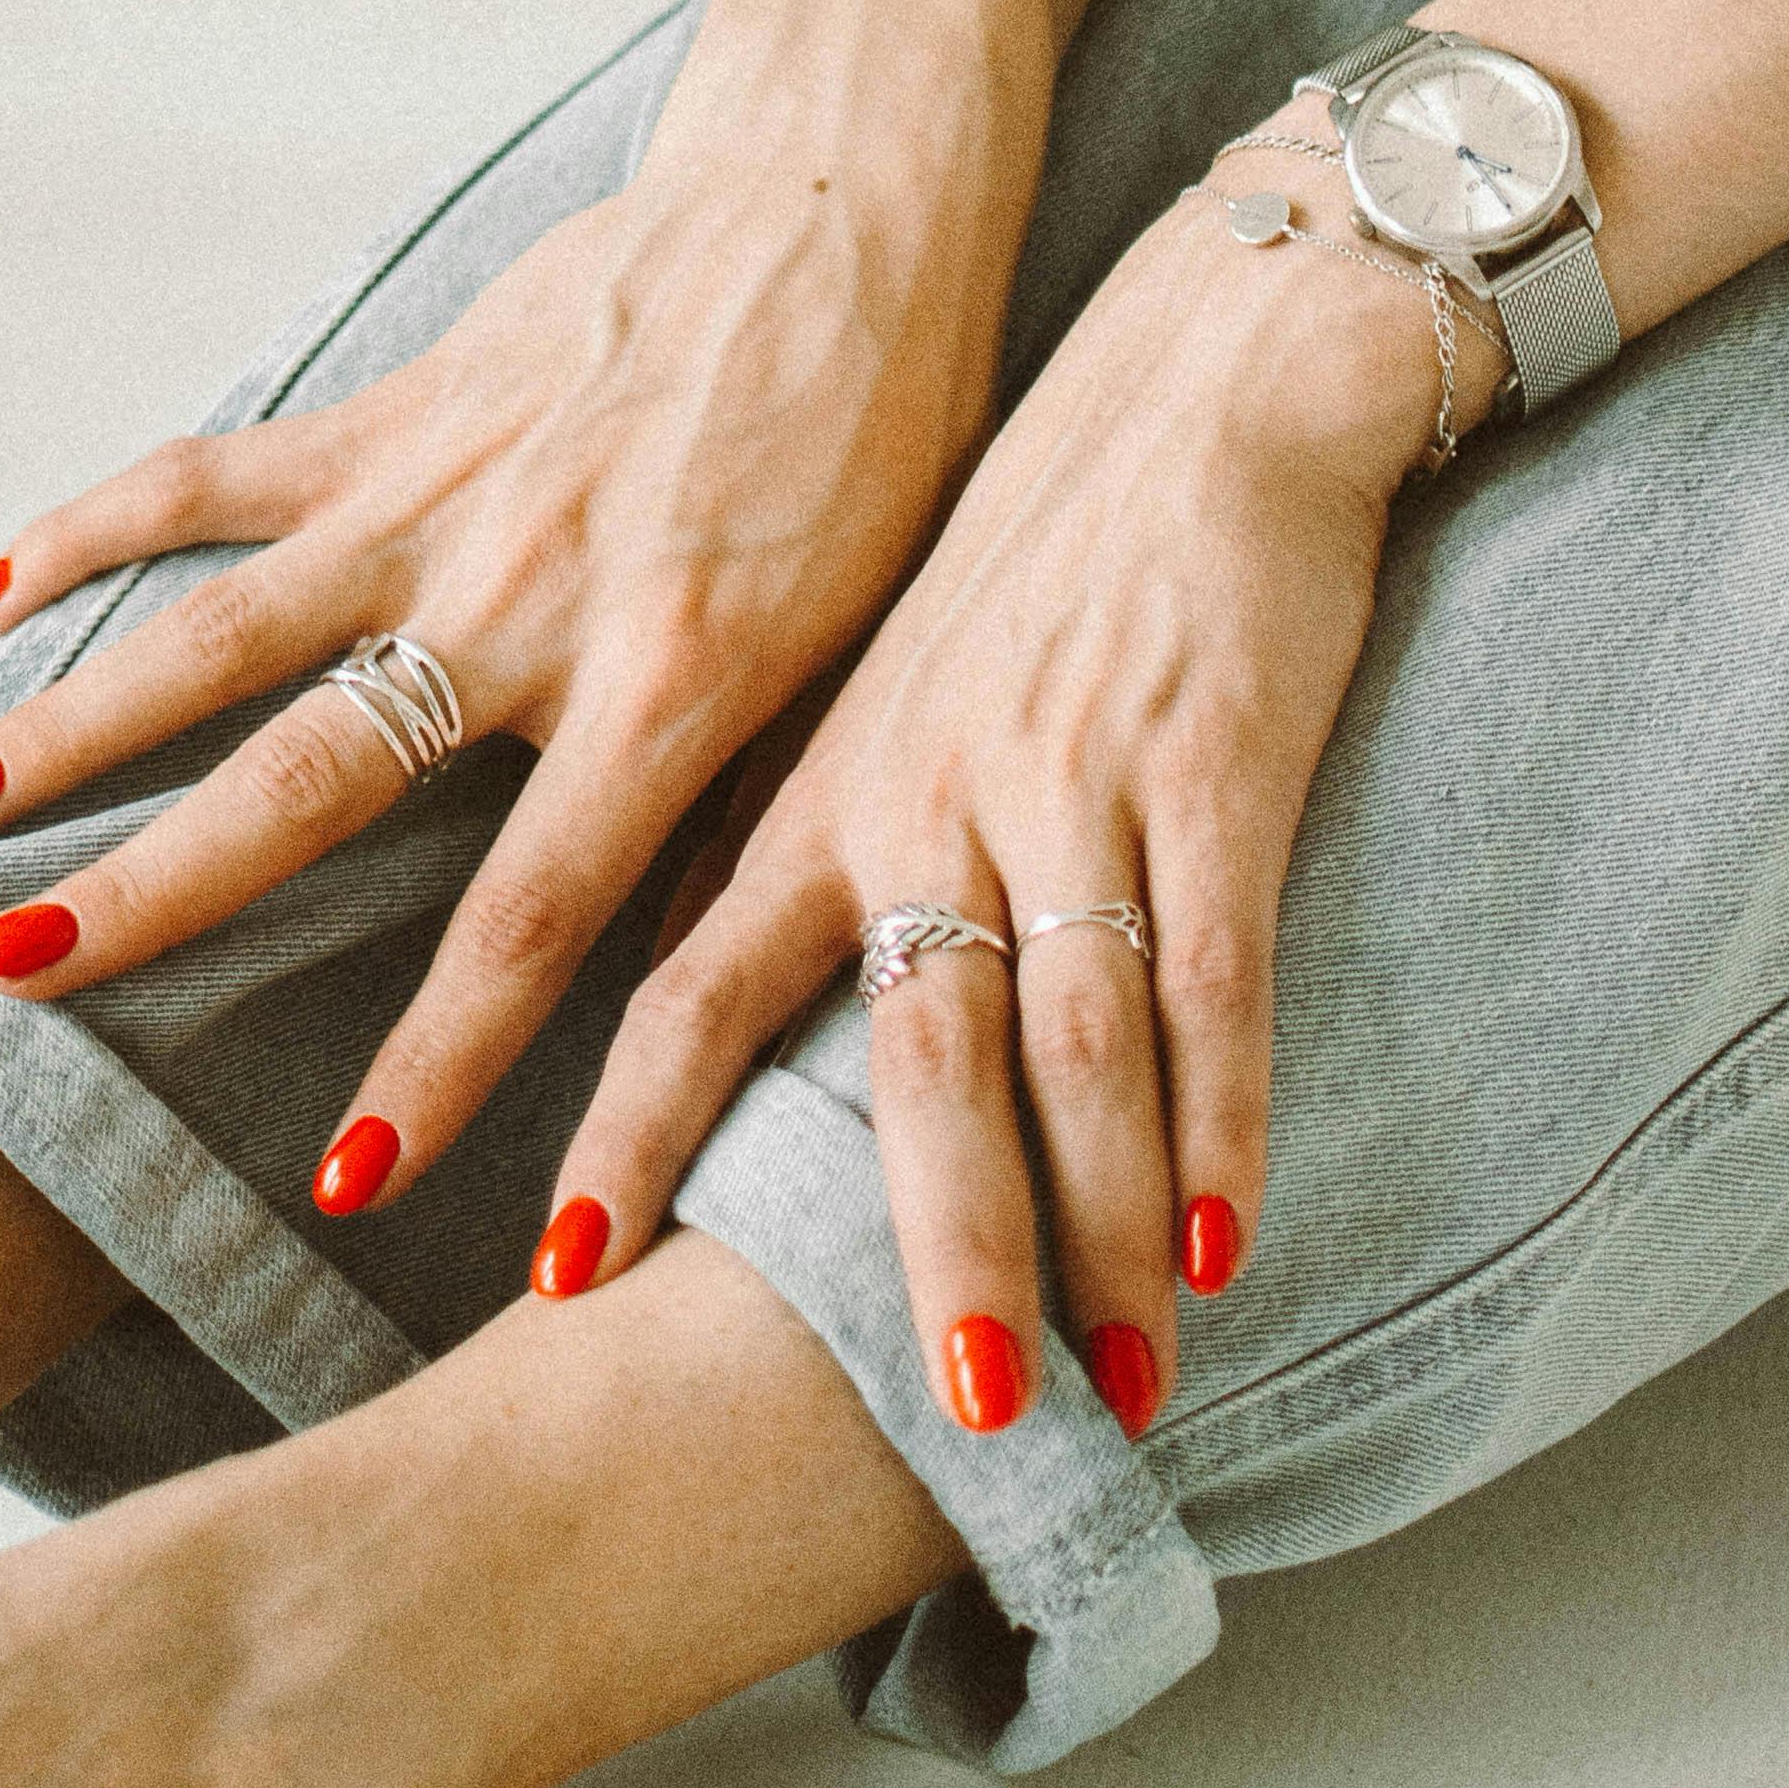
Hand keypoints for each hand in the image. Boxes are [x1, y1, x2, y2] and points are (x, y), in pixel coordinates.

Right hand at [0, 0, 1112, 1199]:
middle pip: (308, 780)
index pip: (529, 919)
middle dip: (160, 896)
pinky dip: (85, 530)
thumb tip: (681, 1003)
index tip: (344, 1180)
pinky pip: (213, 478)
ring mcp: (441, 492)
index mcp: (665, 684)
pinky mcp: (397, 403)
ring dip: (70, 725)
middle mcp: (527, 597)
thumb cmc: (880, 452)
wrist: (850, 210)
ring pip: (219, 630)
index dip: (439, 1062)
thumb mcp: (858, 659)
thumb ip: (747, 821)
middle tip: (17, 984)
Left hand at [531, 140, 1460, 1435]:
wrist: (1208, 366)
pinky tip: (1232, 1244)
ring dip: (1096, 1235)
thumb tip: (695, 984)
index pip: (690, 989)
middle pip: (908, 1064)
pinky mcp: (1219, 766)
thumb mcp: (875, 675)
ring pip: (1070, 1049)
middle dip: (925, 1254)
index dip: (626, 1141)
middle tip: (932, 1421)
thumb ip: (799, 832)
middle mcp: (929, 794)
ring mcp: (1076, 784)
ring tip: (1108, 1394)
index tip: (556, 1285)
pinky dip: (1222, 1119)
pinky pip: (1214, 978)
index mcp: (825, 783)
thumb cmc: (1039, 536)